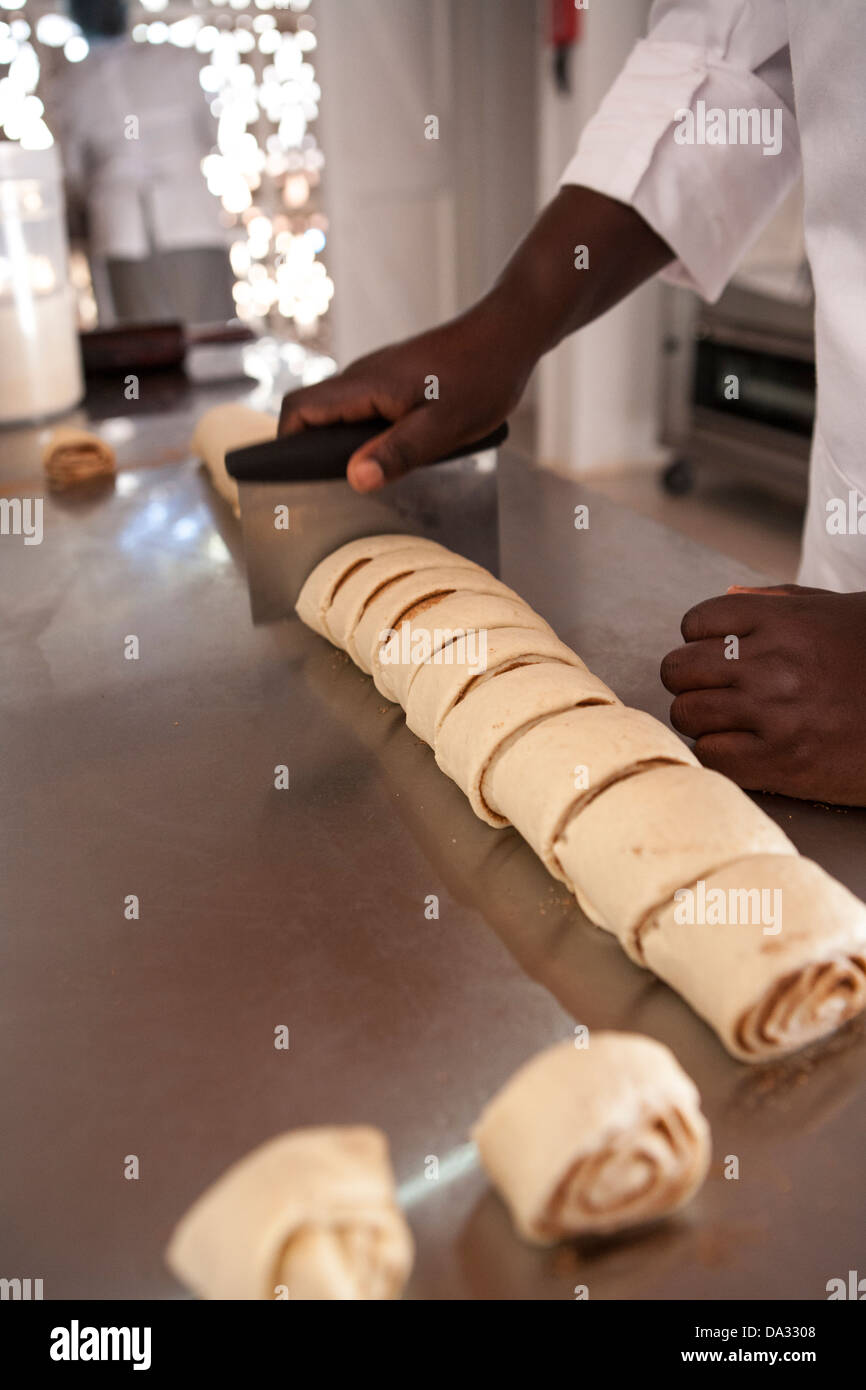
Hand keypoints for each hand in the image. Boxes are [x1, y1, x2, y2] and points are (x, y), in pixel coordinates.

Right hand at [278, 297, 531, 492]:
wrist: (510, 334)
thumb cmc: (482, 377)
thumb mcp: (442, 427)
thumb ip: (397, 453)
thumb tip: (354, 479)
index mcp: (365, 385)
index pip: (298, 409)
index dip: (286, 443)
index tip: (296, 477)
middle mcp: (363, 375)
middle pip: (313, 412)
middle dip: (311, 450)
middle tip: (331, 488)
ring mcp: (379, 374)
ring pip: (340, 411)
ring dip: (342, 443)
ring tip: (365, 475)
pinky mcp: (395, 378)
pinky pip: (364, 407)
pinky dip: (364, 432)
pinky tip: (392, 453)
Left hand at [660, 585, 865, 804]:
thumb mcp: (837, 612)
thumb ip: (777, 603)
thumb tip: (726, 596)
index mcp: (785, 622)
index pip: (697, 622)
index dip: (699, 640)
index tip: (717, 655)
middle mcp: (773, 664)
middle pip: (679, 669)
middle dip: (690, 680)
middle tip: (715, 692)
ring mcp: (774, 713)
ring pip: (686, 713)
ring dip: (701, 719)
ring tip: (730, 722)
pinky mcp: (782, 761)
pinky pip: (710, 755)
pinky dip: (718, 754)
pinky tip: (743, 750)